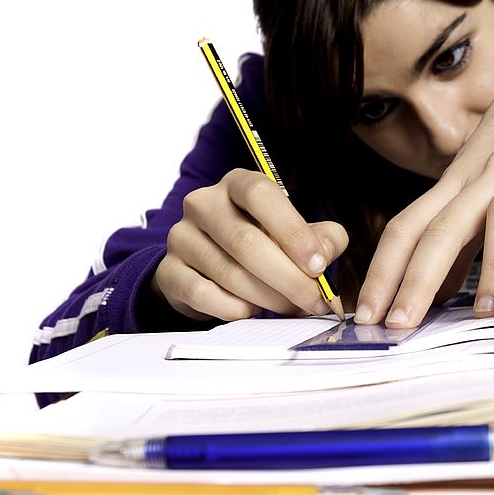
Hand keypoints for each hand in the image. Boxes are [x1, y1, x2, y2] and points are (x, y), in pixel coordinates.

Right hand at [152, 168, 347, 320]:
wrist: (207, 269)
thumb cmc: (261, 245)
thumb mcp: (295, 235)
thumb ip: (321, 239)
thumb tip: (324, 256)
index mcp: (238, 184)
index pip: (261, 194)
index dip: (292, 231)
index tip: (318, 266)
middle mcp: (204, 203)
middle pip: (247, 242)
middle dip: (289, 279)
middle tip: (314, 302)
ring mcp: (181, 236)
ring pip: (230, 274)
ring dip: (269, 298)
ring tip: (291, 308)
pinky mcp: (169, 271)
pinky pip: (205, 296)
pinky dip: (236, 309)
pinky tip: (251, 310)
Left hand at [354, 63, 493, 327]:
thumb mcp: (474, 195)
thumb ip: (459, 247)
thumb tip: (439, 296)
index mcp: (452, 189)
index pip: (405, 229)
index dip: (383, 272)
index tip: (369, 316)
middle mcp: (481, 180)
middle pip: (440, 230)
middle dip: (415, 281)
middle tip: (399, 325)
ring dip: (493, 265)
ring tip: (483, 312)